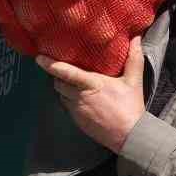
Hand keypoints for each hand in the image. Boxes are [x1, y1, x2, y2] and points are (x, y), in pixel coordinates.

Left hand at [37, 37, 145, 153]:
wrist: (129, 136)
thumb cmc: (130, 107)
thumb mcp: (134, 81)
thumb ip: (134, 58)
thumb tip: (136, 39)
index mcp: (91, 84)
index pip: (67, 73)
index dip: (51, 65)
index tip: (39, 58)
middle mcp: (80, 97)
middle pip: (59, 83)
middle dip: (57, 76)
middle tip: (62, 68)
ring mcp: (77, 110)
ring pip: (61, 95)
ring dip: (63, 88)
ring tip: (71, 82)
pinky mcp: (77, 121)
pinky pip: (67, 106)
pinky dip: (69, 100)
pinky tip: (79, 97)